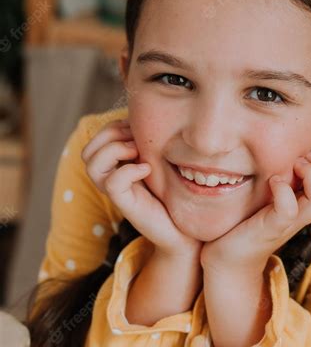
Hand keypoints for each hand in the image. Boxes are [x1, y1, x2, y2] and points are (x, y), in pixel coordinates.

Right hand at [81, 118, 202, 258]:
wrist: (186, 230)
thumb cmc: (176, 194)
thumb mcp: (162, 161)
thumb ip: (150, 143)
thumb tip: (148, 116)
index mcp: (118, 166)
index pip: (98, 139)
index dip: (114, 126)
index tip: (139, 129)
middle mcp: (112, 178)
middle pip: (88, 150)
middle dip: (111, 135)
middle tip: (137, 139)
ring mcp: (117, 192)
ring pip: (92, 165)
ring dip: (114, 149)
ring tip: (139, 153)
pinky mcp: (126, 205)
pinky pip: (112, 182)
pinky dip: (128, 170)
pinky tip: (147, 169)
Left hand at [200, 142, 310, 273]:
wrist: (229, 256)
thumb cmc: (248, 221)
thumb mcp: (270, 195)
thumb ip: (285, 178)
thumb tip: (292, 149)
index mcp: (306, 206)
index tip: (309, 151)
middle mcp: (303, 215)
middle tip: (302, 159)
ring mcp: (288, 222)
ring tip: (293, 166)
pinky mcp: (270, 227)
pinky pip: (288, 209)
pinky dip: (284, 190)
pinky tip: (273, 181)